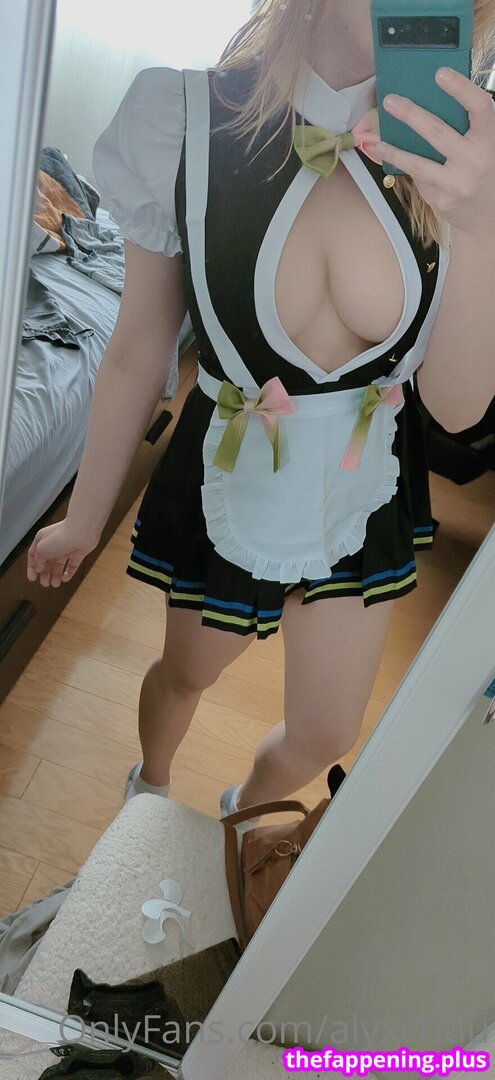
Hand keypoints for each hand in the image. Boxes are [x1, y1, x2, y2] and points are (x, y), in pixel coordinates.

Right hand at [27, 519, 100, 587]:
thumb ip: (38, 561)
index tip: (32, 578)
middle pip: (47, 562)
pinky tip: (65, 578)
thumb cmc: (61, 536)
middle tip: (45, 584)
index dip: (32, 567)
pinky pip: (72, 565)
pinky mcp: (78, 553)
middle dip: (45, 574)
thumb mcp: (42, 550)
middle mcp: (54, 544)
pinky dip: (69, 573)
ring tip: (55, 584)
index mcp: (42, 540)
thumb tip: (38, 568)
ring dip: (56, 575)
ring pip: (59, 565)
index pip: (34, 555)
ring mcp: (66, 548)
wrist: (82, 531)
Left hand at [375, 68, 494, 239]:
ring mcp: (457, 184)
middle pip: (438, 132)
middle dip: (410, 114)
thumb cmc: (483, 171)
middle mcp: (475, 161)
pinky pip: (420, 180)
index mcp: (489, 141)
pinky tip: (397, 161)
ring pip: (418, 164)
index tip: (440, 73)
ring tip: (379, 142)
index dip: (461, 88)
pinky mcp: (442, 201)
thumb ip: (468, 129)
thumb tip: (431, 101)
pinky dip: (409, 169)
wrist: (488, 218)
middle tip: (390, 100)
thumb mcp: (485, 147)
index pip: (479, 107)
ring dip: (394, 151)